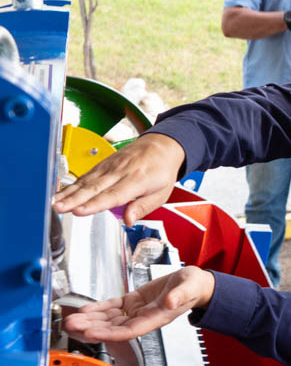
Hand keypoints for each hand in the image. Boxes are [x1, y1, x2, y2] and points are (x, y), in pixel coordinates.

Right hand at [52, 133, 184, 225]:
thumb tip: (128, 220)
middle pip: (94, 188)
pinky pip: (86, 175)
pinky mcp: (103, 164)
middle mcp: (120, 172)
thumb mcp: (161, 193)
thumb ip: (143, 207)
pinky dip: (72, 184)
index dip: (94, 204)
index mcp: (137, 180)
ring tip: (54, 203)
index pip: (112, 195)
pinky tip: (61, 193)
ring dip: (68, 193)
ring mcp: (110, 166)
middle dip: (74, 199)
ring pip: (86, 181)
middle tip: (58, 208)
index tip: (79, 211)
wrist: (162, 145)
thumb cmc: (162, 170)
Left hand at [63, 266, 214, 342]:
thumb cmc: (195, 287)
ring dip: (90, 320)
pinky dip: (98, 308)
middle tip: (71, 327)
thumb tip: (169, 302)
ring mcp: (138, 311)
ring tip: (71, 321)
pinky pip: (113, 307)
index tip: (91, 333)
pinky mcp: (134, 301)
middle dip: (91, 328)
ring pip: (109, 319)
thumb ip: (180, 296)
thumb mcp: (190, 287)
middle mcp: (144, 318)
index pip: (130, 331)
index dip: (109, 334)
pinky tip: (85, 309)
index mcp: (157, 318)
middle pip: (113, 328)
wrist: (195, 284)